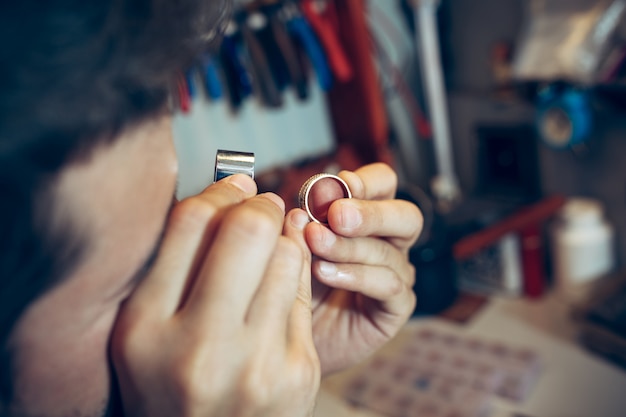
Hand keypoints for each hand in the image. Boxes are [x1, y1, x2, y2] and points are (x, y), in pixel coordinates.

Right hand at [111, 175, 319, 416]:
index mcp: (144, 330)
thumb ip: (172, 265)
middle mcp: (199, 348)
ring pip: (287, 255)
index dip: (219, 192)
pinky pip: (305, 293)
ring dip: (283, 240)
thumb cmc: (172, 384)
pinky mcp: (298, 373)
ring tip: (272, 248)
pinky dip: (298, 276)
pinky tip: (282, 284)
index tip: (234, 187)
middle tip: (263, 205)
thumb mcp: (146, 332)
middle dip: (261, 205)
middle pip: (247, 230)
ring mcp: (256, 363)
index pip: (188, 224)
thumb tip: (233, 190)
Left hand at [284, 163, 421, 374]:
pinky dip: (356, 275)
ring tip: (315, 245)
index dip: (367, 181)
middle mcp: (389, 242)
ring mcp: (396, 275)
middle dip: (370, 212)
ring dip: (349, 246)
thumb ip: (301, 225)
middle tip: (336, 214)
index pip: (385, 184)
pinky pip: (388, 285)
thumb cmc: (294, 284)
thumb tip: (300, 209)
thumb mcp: (294, 246)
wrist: (289, 335)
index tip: (339, 183)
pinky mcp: (396, 307)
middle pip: (405, 215)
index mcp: (368, 217)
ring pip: (388, 251)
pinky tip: (326, 273)